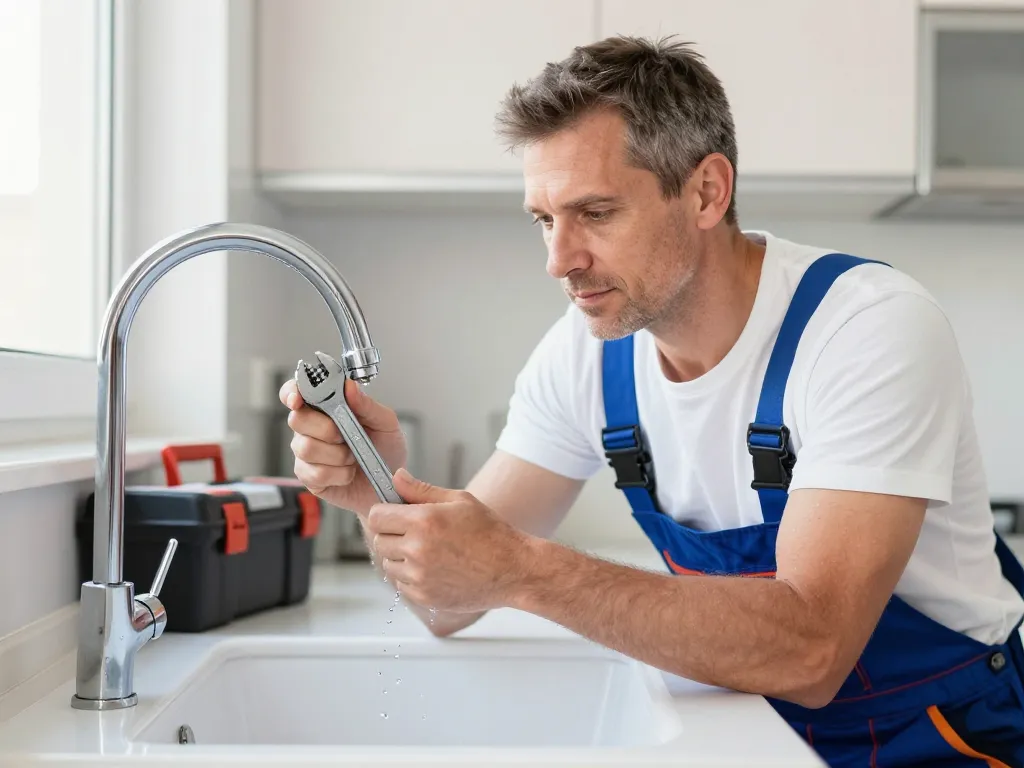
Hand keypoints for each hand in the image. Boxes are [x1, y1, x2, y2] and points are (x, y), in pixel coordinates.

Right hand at [279, 377, 407, 517]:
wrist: (390, 482)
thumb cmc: (386, 449)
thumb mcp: (386, 423)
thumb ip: (367, 404)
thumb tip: (349, 385)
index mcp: (325, 407)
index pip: (295, 392)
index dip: (291, 393)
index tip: (297, 399)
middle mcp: (310, 428)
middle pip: (297, 420)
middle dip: (326, 429)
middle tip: (346, 436)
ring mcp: (306, 453)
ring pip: (306, 448)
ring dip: (338, 454)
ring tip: (353, 457)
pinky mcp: (309, 477)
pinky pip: (316, 473)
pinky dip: (339, 474)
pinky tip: (348, 473)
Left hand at [366, 469, 535, 612]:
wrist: (513, 570)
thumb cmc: (490, 533)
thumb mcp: (460, 500)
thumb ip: (421, 490)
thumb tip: (396, 477)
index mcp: (423, 521)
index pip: (376, 516)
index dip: (384, 513)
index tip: (394, 515)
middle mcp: (417, 549)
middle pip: (379, 540)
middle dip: (393, 535)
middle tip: (417, 533)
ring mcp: (419, 576)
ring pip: (388, 564)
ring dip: (400, 558)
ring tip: (430, 552)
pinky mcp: (424, 596)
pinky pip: (401, 584)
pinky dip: (411, 578)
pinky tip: (435, 569)